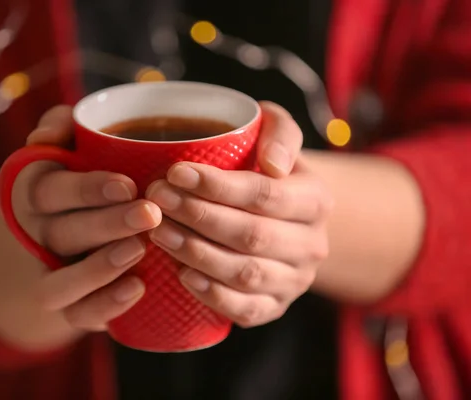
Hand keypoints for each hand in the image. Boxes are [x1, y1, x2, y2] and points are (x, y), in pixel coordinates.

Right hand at [8, 105, 162, 331]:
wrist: (81, 226)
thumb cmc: (89, 171)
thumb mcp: (74, 140)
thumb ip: (63, 125)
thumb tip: (43, 138)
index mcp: (36, 191)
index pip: (48, 190)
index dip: (84, 189)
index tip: (127, 185)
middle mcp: (38, 234)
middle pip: (61, 233)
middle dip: (105, 224)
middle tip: (149, 214)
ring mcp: (52, 272)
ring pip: (58, 283)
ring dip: (97, 269)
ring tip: (139, 250)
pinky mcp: (72, 305)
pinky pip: (77, 314)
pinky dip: (105, 305)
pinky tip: (138, 287)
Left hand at [145, 102, 332, 327]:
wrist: (282, 217)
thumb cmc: (266, 170)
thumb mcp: (279, 136)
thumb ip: (280, 133)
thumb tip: (273, 164)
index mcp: (316, 199)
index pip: (265, 194)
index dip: (218, 186)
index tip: (175, 172)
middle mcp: (312, 245)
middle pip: (251, 235)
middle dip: (198, 216)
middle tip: (157, 199)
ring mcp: (294, 280)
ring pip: (245, 273)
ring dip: (196, 253)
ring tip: (159, 232)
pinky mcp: (274, 307)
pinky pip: (246, 310)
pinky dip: (212, 294)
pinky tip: (182, 273)